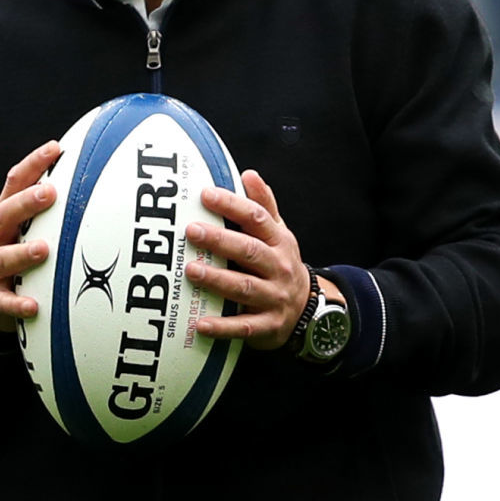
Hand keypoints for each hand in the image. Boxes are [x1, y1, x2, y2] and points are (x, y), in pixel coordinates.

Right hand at [0, 140, 59, 332]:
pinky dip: (15, 304)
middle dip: (25, 202)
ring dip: (21, 252)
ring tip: (43, 250)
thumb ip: (56, 212)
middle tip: (48, 193)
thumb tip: (102, 186)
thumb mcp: (32, 231)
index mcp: (5, 216)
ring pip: (0, 257)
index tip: (55, 148)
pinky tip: (33, 306)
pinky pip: (0, 301)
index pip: (15, 183)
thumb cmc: (23, 258)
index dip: (32, 164)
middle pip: (4, 214)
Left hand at [183, 169, 310, 349]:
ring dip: (217, 279)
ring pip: (245, 287)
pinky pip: (245, 327)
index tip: (205, 194)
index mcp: (279, 241)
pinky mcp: (268, 326)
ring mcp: (275, 297)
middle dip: (221, 241)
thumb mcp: (279, 235)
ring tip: (191, 271)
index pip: (257, 218)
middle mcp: (279, 267)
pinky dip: (223, 327)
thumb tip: (248, 173)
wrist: (308, 310)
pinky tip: (200, 324)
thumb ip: (264, 206)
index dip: (232, 204)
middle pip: (249, 251)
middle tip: (192, 231)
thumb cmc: (281, 265)